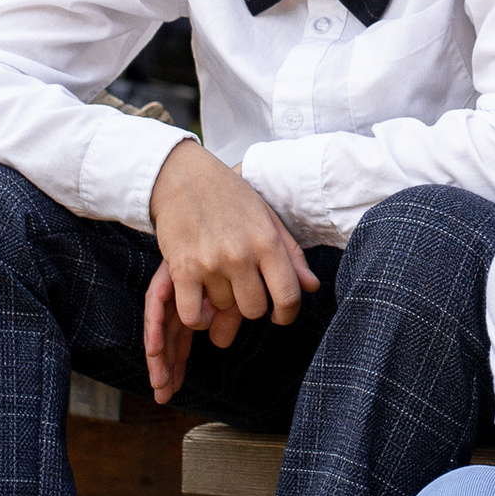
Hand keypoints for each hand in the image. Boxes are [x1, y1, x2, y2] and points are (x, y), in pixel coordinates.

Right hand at [144, 140, 318, 400]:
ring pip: (224, 309)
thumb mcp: (266, 217)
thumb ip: (291, 253)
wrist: (182, 176)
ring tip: (218, 281)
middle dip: (251, 306)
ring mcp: (210, 264)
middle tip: (244, 292)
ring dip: (222, 302)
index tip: (280, 315)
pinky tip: (202, 305)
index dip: (288, 314)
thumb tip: (312, 287)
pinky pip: (194, 316)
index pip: (288, 295)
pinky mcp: (182, 270)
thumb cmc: (229, 196)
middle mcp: (240, 255)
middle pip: (254, 309)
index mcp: (266, 241)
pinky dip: (199, 319)